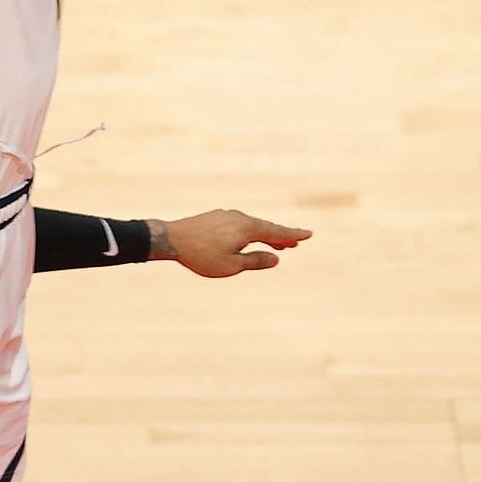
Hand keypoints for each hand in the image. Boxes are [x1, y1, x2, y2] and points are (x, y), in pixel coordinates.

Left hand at [152, 209, 310, 277]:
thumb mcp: (232, 265)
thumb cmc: (202, 255)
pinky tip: (250, 238)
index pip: (276, 232)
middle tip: (296, 243)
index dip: (293, 235)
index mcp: (246, 228)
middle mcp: (239, 218)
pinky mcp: (216, 218)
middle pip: (266, 227)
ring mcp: (227, 216)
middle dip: (282, 236)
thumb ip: (255, 261)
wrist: (171, 238)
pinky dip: (251, 231)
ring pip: (253, 225)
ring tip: (278, 245)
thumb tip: (275, 258)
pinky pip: (241, 224)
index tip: (309, 234)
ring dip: (266, 234)